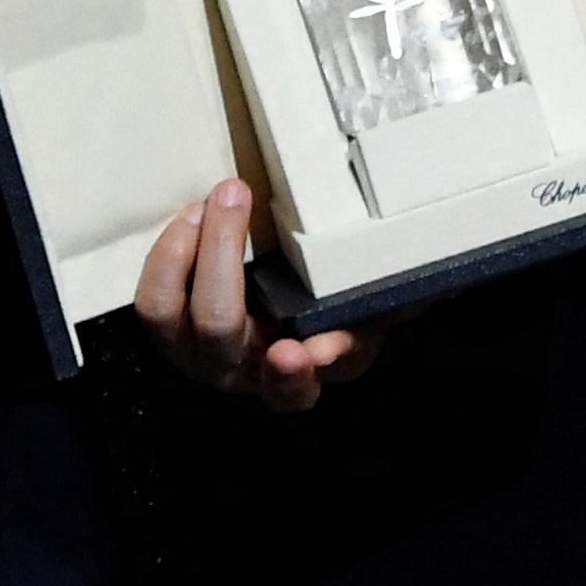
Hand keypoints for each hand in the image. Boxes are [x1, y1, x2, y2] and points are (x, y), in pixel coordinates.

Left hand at [132, 177, 380, 410]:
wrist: (288, 319)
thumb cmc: (338, 312)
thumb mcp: (372, 314)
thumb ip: (391, 305)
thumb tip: (432, 283)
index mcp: (296, 381)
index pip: (291, 393)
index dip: (290, 376)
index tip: (294, 349)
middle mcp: (237, 372)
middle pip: (218, 326)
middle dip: (221, 254)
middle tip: (237, 192)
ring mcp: (193, 352)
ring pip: (164, 313)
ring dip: (182, 249)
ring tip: (209, 200)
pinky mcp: (168, 326)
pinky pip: (153, 296)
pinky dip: (168, 250)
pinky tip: (195, 211)